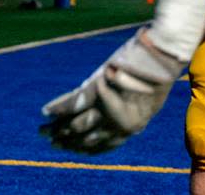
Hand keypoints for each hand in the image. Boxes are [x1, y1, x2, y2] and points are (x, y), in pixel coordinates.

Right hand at [40, 29, 185, 152]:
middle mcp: (119, 122)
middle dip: (67, 141)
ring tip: (43, 131)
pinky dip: (59, 106)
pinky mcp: (99, 87)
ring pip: (77, 123)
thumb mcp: (144, 92)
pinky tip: (45, 112)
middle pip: (86, 137)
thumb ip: (129, 102)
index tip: (71, 149)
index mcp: (132, 125)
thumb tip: (114, 98)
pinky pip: (74, 101)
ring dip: (57, 128)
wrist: (161, 55)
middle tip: (51, 142)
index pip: (104, 144)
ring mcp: (108, 106)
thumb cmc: (156, 69)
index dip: (85, 148)